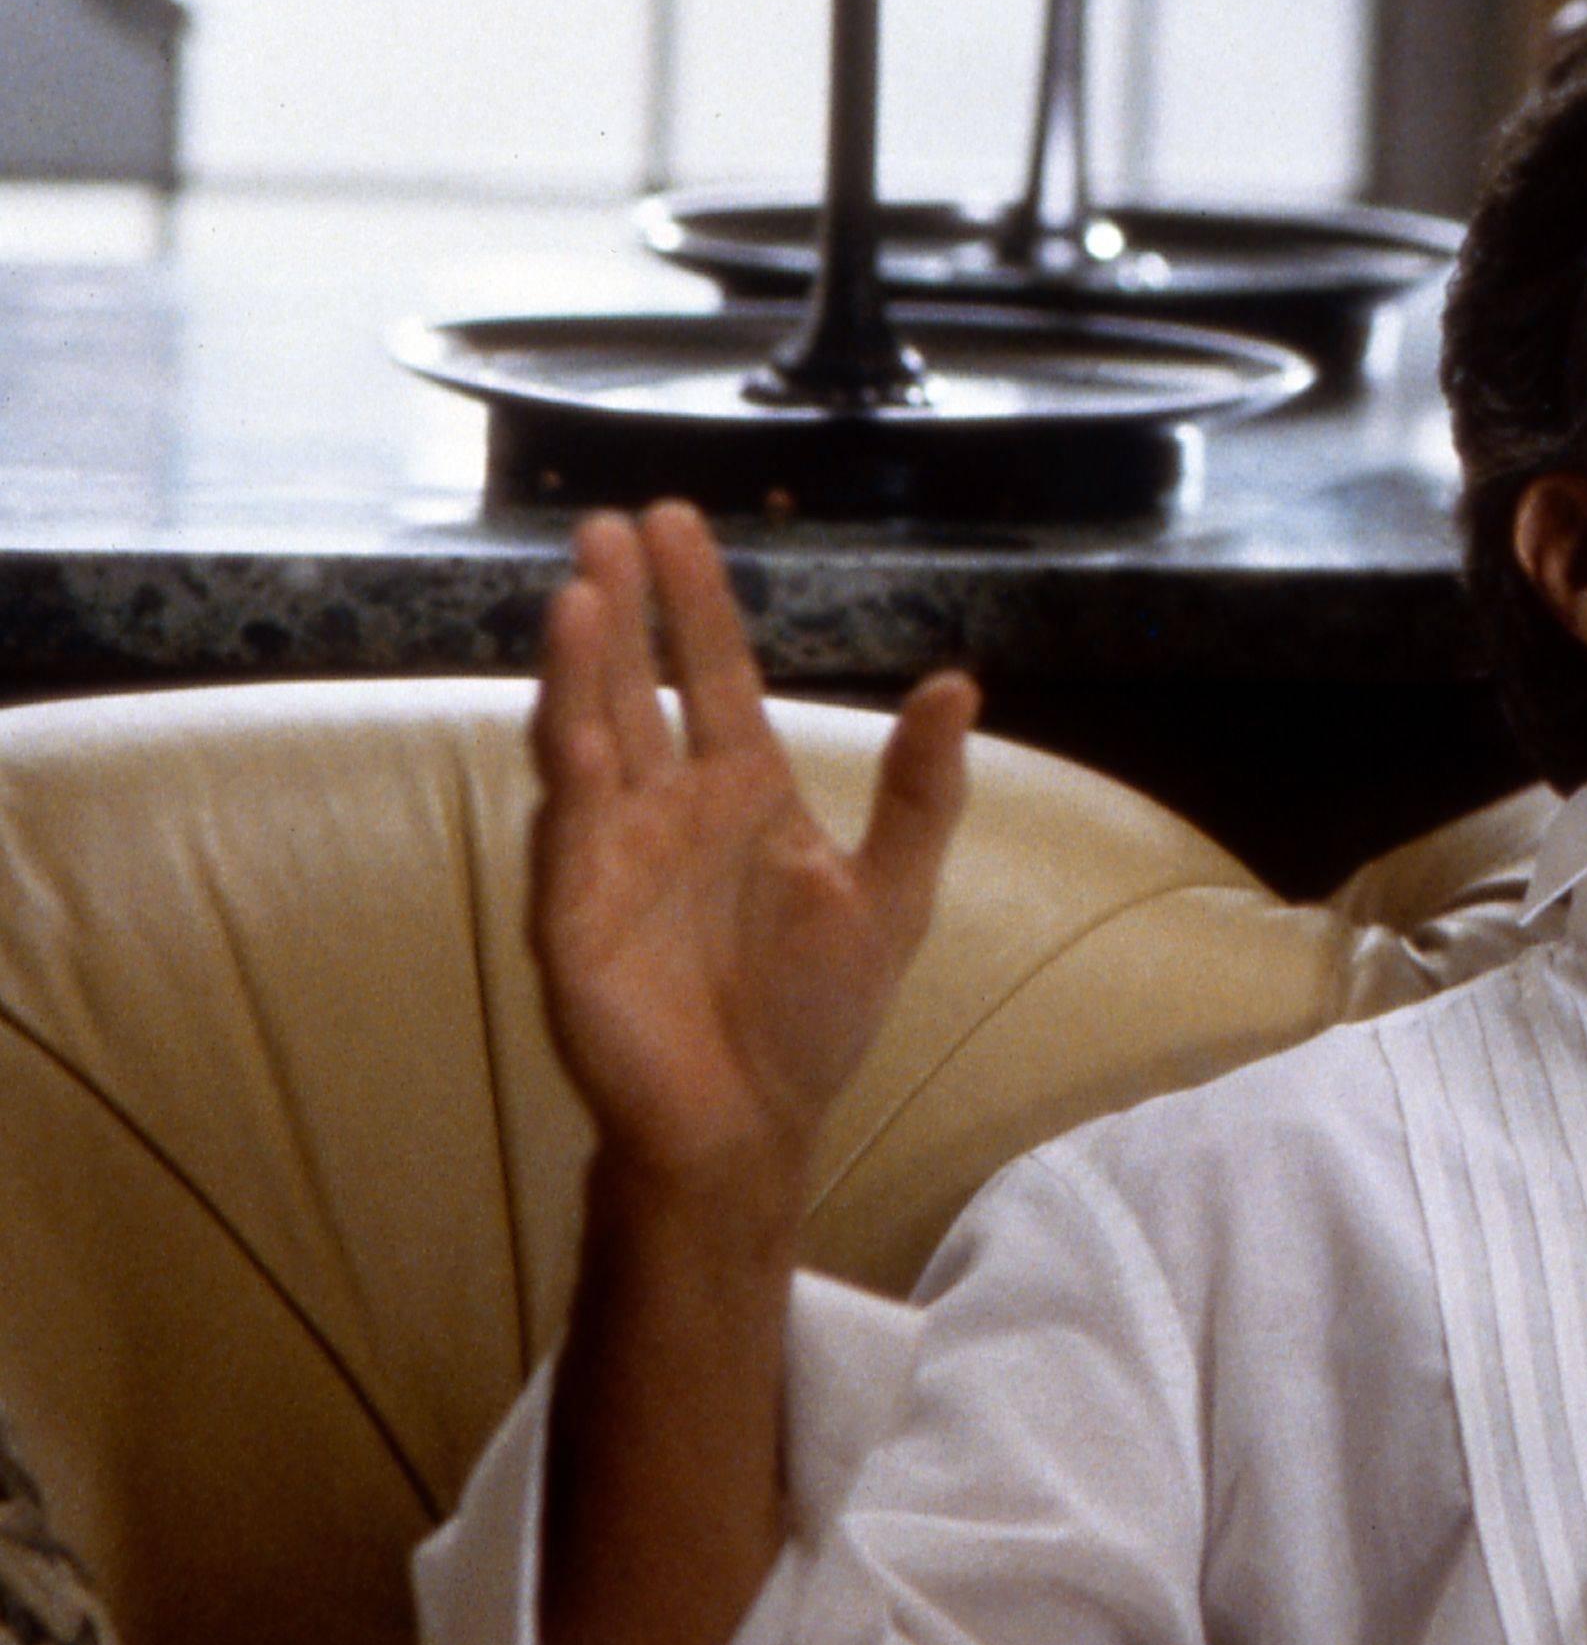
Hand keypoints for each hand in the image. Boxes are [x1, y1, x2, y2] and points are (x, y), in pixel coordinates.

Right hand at [528, 503, 979, 1206]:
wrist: (750, 1124)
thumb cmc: (812, 1014)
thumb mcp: (892, 893)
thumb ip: (924, 791)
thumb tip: (959, 681)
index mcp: (743, 794)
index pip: (715, 673)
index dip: (699, 602)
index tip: (679, 521)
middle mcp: (668, 808)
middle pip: (641, 681)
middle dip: (626, 605)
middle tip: (611, 521)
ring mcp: (613, 852)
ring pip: (591, 731)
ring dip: (583, 661)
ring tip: (583, 582)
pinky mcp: (573, 908)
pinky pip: (570, 821)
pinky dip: (570, 760)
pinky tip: (572, 707)